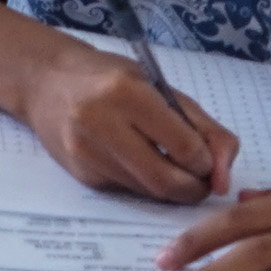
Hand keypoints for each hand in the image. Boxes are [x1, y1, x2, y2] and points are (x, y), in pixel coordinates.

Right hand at [20, 39, 236, 203]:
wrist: (45, 82)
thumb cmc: (110, 78)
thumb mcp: (160, 88)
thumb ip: (203, 128)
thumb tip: (225, 178)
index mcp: (127, 92)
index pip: (185, 148)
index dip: (207, 162)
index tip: (206, 157)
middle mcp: (101, 122)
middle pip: (167, 181)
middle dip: (194, 188)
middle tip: (199, 178)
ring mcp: (86, 152)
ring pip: (149, 192)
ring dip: (171, 188)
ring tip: (170, 165)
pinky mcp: (81, 174)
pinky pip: (128, 191)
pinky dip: (144, 184)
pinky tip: (136, 161)